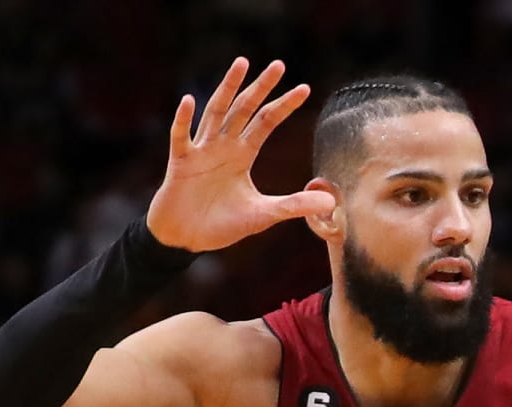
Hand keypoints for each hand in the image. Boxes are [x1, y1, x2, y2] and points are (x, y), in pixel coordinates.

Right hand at [145, 58, 332, 252]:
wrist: (187, 238)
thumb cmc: (221, 224)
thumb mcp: (264, 215)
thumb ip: (295, 206)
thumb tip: (331, 203)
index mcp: (242, 154)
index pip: (266, 122)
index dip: (284, 106)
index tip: (305, 88)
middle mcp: (223, 146)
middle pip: (245, 109)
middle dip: (261, 87)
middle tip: (279, 64)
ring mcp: (201, 151)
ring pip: (215, 112)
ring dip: (228, 88)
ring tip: (241, 64)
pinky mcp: (180, 162)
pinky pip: (181, 137)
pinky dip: (184, 119)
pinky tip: (189, 100)